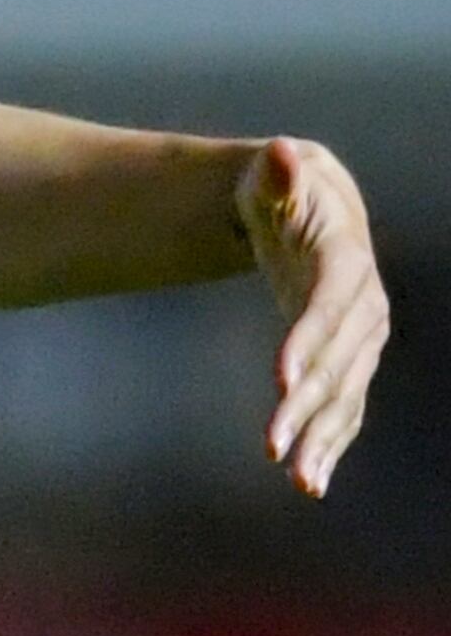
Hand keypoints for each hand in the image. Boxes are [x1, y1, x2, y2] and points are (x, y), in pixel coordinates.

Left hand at [238, 137, 389, 495]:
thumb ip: (275, 173)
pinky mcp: (349, 360)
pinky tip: (310, 482)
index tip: (280, 379)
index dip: (307, 342)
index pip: (327, 307)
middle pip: (337, 363)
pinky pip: (344, 407)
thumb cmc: (282, 191)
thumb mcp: (273, 177)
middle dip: (306, 406)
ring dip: (323, 440)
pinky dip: (330, 444)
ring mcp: (361, 339)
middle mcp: (362, 308)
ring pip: (345, 396)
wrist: (311, 211)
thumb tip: (279, 153)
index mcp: (343, 263)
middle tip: (272, 445)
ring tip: (300, 482)